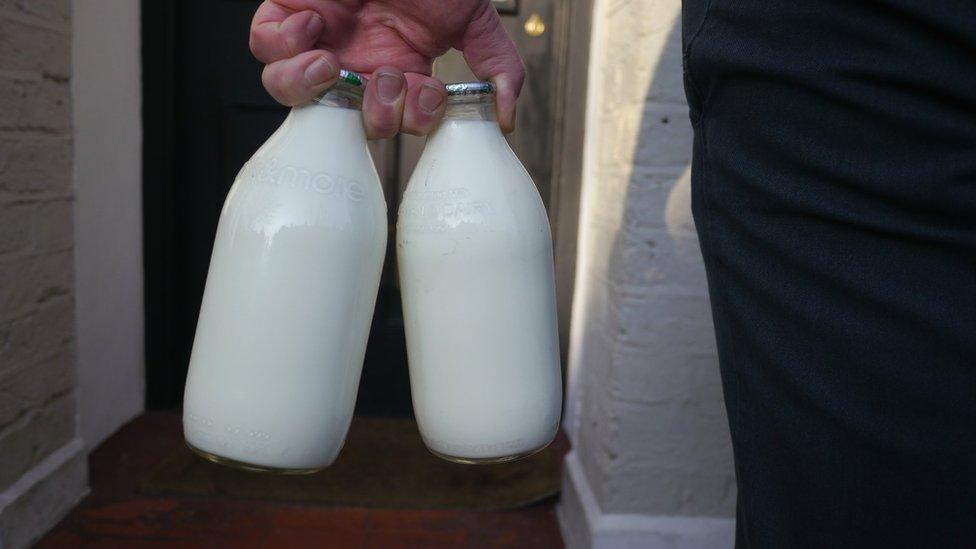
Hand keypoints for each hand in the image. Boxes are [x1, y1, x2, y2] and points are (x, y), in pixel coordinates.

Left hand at [249, 0, 525, 137]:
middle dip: (372, 110)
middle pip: (347, 118)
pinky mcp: (287, 13)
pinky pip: (265, 48)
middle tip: (387, 79)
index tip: (428, 92)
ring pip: (293, 92)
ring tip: (333, 66)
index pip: (398, 120)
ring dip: (313, 90)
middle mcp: (358, 61)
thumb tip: (507, 118)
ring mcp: (321, 39)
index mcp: (399, 69)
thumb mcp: (474, 18)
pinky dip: (284, 45)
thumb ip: (498, 65)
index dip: (410, 119)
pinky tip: (315, 23)